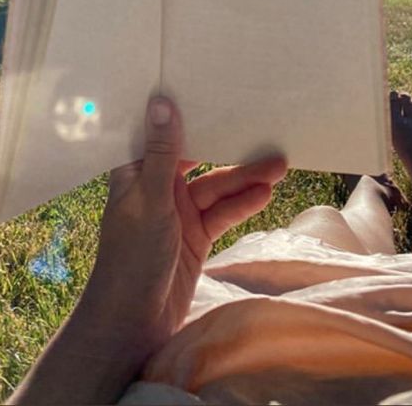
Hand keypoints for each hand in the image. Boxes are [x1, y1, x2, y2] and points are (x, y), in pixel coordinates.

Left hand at [9, 98, 286, 405]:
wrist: (133, 323)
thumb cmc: (131, 257)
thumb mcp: (151, 200)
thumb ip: (164, 152)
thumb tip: (162, 101)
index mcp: (136, 171)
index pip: (163, 132)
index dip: (187, 112)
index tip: (214, 89)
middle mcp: (156, 186)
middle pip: (198, 158)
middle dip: (228, 148)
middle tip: (263, 131)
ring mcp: (177, 213)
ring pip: (216, 187)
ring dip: (244, 178)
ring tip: (279, 165)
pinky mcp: (195, 237)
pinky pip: (222, 213)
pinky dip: (242, 205)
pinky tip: (265, 195)